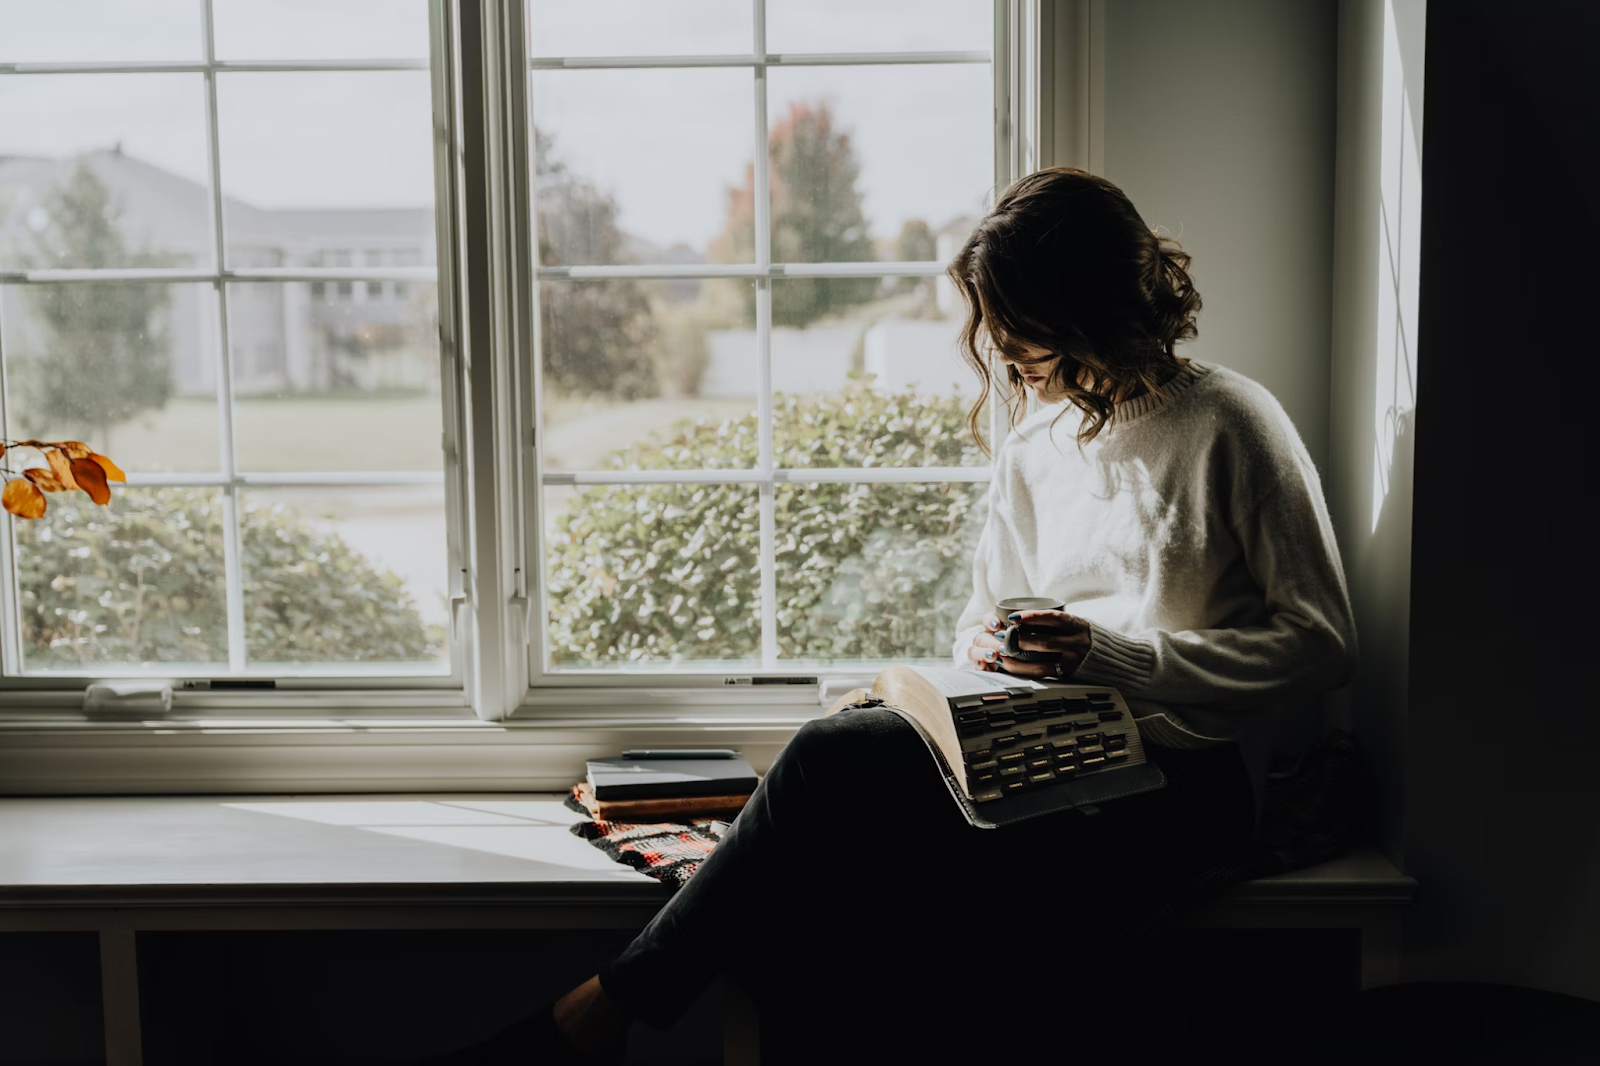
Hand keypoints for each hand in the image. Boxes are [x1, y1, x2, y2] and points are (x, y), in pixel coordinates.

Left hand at [966, 610, 1091, 679]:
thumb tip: (1018, 615)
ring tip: (1000, 652)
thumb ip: (1053, 620)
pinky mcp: (1067, 675)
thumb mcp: (1074, 623)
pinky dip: (1023, 670)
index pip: (1054, 618)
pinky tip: (1009, 666)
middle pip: (1045, 641)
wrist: (1108, 657)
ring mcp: (1073, 661)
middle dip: (1019, 639)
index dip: (1032, 616)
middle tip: (1000, 635)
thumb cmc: (1081, 635)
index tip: (1012, 616)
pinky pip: (1042, 673)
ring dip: (1017, 657)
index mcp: (1078, 625)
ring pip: (1041, 661)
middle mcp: (1077, 643)